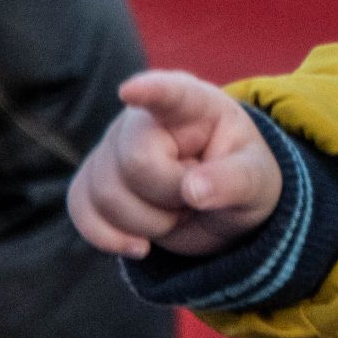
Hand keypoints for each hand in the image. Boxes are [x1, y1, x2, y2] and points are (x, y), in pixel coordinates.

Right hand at [67, 70, 284, 260]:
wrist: (219, 209)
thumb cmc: (241, 179)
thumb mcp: (257, 181)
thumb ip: (234, 181)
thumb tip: (194, 191)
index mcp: (193, 105)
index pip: (170, 93)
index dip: (150, 91)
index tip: (131, 92)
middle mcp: (143, 119)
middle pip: (135, 163)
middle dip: (171, 197)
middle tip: (196, 197)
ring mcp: (111, 147)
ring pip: (106, 194)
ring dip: (148, 222)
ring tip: (178, 211)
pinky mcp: (92, 180)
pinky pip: (81, 209)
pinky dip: (108, 236)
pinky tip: (139, 245)